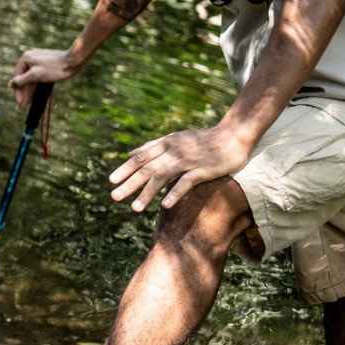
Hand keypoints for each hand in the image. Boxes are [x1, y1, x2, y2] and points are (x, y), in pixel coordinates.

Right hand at [10, 47, 80, 106]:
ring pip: (31, 78)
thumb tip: (11, 84)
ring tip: (29, 103)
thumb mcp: (36, 75)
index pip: (17, 77)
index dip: (18, 92)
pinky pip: (38, 76)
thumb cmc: (56, 68)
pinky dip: (37, 86)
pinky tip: (36, 95)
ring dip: (30, 91)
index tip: (19, 103)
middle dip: (24, 93)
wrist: (74, 61)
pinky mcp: (46, 64)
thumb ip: (22, 80)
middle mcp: (30, 58)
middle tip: (23, 106)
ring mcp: (38, 61)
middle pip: (24, 78)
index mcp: (26, 58)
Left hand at [109, 124, 253, 211]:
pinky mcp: (204, 169)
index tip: (111, 181)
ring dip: (147, 193)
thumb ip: (152, 146)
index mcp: (165, 143)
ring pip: (163, 176)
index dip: (125, 169)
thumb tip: (130, 153)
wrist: (233, 136)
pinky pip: (186, 182)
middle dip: (129, 183)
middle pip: (147, 168)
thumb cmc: (202, 140)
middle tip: (114, 197)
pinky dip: (174, 193)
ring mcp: (188, 160)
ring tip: (135, 209)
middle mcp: (174, 150)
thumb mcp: (174, 139)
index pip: (141, 157)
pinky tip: (163, 205)